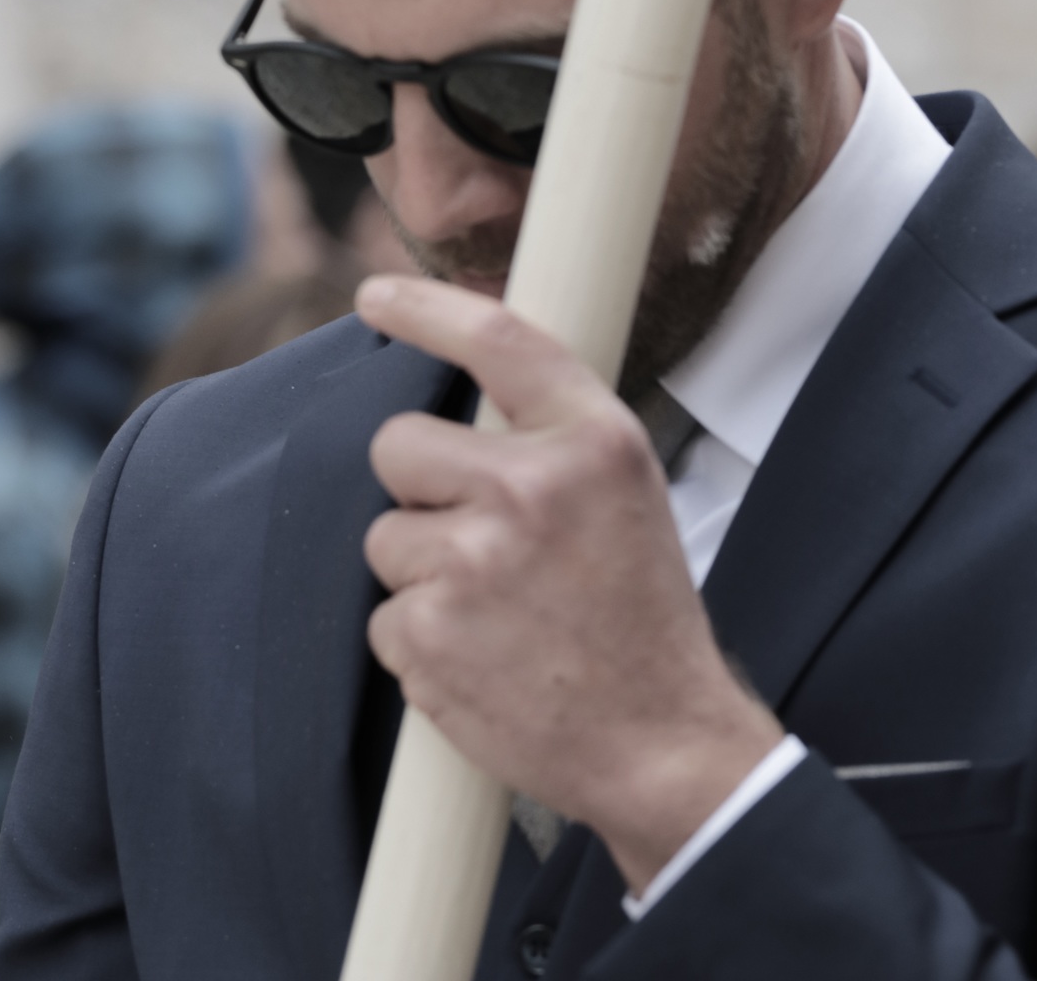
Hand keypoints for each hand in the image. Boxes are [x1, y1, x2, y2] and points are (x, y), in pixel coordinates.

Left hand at [356, 275, 783, 893]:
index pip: (496, 337)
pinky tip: (481, 655)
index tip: (376, 294)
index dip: (425, 309)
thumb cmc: (638, 609)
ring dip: (422, 571)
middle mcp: (530, 487)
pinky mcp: (429, 634)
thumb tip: (460, 392)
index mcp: (591, 440)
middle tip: (475, 531)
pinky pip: (384, 614)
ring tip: (494, 608)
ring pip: (384, 535)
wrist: (659, 742)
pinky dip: (419, 638)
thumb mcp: (624, 489)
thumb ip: (550, 434)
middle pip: (398, 443)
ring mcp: (473, 561)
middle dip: (418, 485)